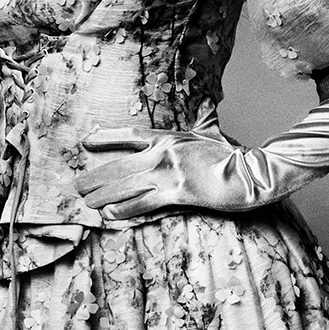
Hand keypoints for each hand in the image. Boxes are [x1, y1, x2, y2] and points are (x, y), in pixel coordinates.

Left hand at [76, 130, 277, 221]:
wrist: (252, 172)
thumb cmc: (234, 155)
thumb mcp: (211, 134)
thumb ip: (199, 127)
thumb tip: (201, 114)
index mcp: (170, 138)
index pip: (131, 135)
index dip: (106, 138)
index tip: (86, 142)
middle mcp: (164, 153)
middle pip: (120, 165)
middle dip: (96, 176)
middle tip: (76, 185)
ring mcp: (169, 173)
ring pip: (126, 185)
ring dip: (103, 195)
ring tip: (87, 203)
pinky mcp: (177, 193)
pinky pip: (143, 203)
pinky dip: (125, 209)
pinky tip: (110, 215)